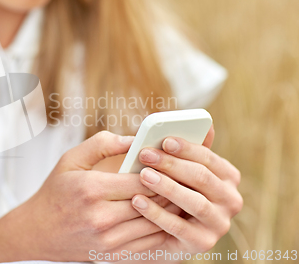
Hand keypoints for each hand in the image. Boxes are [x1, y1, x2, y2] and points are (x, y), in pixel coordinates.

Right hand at [4, 131, 176, 261]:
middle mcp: (101, 217)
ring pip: (154, 224)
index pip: (140, 180)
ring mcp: (108, 239)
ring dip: (171, 209)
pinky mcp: (113, 254)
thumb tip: (134, 139)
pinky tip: (167, 215)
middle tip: (185, 176)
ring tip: (181, 194)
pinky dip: (161, 228)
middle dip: (171, 188)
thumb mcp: (71, 158)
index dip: (161, 170)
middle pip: (151, 202)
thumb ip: (103, 143)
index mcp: (91, 189)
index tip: (172, 161)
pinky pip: (148, 242)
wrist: (39, 231)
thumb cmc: (56, 191)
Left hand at [132, 127, 242, 254]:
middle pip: (201, 177)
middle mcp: (230, 200)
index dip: (186, 148)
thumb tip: (206, 124)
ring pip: (194, 202)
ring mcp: (219, 224)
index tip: (164, 140)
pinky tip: (137, 201)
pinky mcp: (202, 243)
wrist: (159, 230)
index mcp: (227, 176)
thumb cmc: (169, 190)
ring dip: (167, 187)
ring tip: (143, 175)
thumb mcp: (179, 169)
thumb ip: (189, 149)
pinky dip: (157, 213)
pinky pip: (179, 227)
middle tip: (145, 155)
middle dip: (172, 164)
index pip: (209, 158)